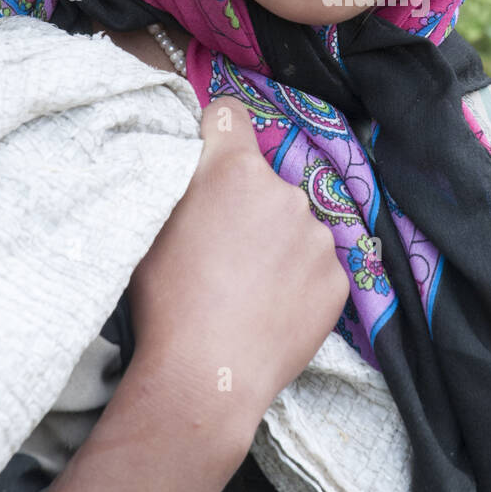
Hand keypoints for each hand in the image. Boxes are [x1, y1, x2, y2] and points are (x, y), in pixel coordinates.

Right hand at [127, 95, 350, 442]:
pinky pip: (315, 266)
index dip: (216, 131)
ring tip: (246, 290)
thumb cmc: (166, 302)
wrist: (206, 376)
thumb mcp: (152, 228)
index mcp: (234, 171)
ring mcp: (317, 237)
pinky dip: (298, 281)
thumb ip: (182, 185)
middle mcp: (285, 192)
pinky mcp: (338, 278)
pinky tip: (270, 310)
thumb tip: (194, 163)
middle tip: (221, 251)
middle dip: (247, 204)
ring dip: (276, 245)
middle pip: (264, 182)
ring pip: (294, 226)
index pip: (229, 115)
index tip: (211, 151)